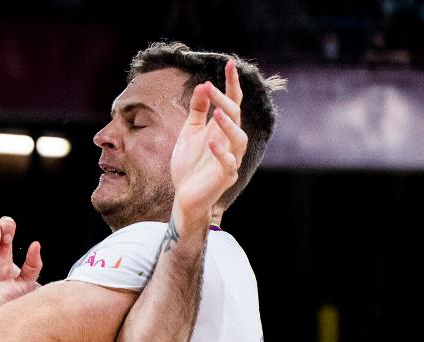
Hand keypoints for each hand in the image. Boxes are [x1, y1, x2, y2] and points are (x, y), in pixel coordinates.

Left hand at [170, 59, 246, 215]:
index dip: (232, 84)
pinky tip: (211, 144)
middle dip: (225, 101)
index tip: (229, 64)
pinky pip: (228, 164)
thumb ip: (197, 111)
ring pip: (239, 139)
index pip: (233, 102)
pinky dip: (221, 154)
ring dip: (229, 125)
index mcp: (222, 129)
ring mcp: (231, 159)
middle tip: (211, 87)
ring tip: (217, 113)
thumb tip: (201, 86)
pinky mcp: (225, 177)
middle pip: (235, 116)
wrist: (184, 195)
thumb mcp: (189, 133)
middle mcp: (230, 141)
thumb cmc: (189, 164)